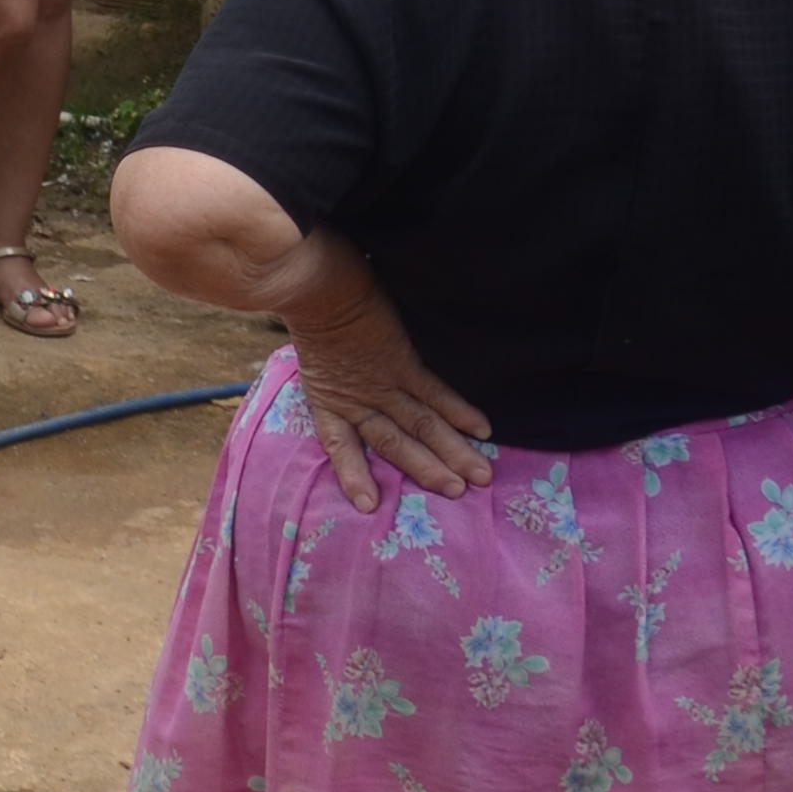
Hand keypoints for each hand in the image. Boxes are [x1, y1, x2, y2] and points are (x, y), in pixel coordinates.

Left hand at [281, 241, 492, 510]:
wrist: (320, 285)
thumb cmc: (312, 314)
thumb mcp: (312, 357)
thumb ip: (327, 376)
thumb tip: (337, 384)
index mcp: (329, 402)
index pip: (340, 447)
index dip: (354, 476)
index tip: (368, 506)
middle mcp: (357, 400)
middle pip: (395, 443)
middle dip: (428, 470)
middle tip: (458, 495)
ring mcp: (382, 383)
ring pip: (421, 424)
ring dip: (452, 450)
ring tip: (478, 476)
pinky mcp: (402, 361)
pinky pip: (433, 391)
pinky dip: (458, 410)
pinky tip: (481, 428)